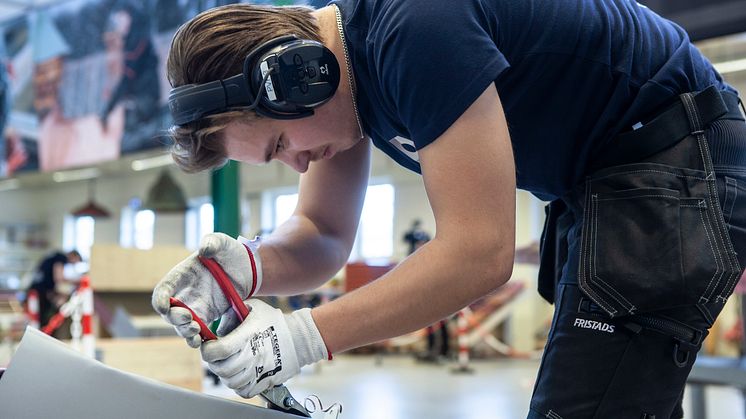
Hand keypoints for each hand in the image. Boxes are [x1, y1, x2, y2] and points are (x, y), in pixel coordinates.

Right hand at [151, 233, 261, 346]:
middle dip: (175, 318)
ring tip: (197, 332)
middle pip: (169, 312)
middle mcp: (185, 293)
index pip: (163, 289)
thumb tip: (205, 249)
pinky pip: (197, 331)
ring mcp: (195, 306)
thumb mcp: (221, 242)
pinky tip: (201, 341)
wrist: (247, 268)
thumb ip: (212, 242)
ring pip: (181, 325)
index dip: (160, 298)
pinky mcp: (207, 316)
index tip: (164, 306)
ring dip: (185, 331)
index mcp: (182, 275)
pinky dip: (197, 338)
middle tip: (189, 319)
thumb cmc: (230, 252)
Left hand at [202, 299, 328, 397]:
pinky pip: (244, 391)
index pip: (219, 351)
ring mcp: (260, 370)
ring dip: (225, 374)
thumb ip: (234, 312)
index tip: (209, 345)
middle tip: (218, 356)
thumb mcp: (254, 308)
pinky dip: (238, 385)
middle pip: (222, 369)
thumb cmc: (276, 321)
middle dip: (214, 362)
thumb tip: (217, 325)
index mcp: (248, 336)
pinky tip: (240, 374)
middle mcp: (253, 355)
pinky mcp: (266, 381)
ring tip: (229, 364)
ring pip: (231, 382)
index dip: (208, 350)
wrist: (300, 338)